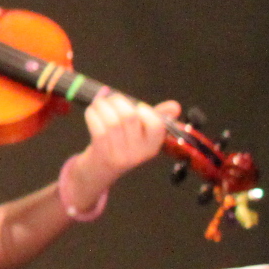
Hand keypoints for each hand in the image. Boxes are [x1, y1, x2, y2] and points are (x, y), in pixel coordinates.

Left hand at [63, 93, 177, 210]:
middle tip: (113, 99)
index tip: (137, 107)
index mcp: (153, 145)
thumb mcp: (144, 132)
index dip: (145, 110)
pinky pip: (98, 129)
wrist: (102, 169)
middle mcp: (139, 152)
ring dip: (103, 106)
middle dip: (119, 102)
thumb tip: (175, 106)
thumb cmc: (124, 144)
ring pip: (112, 121)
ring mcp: (121, 154)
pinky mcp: (102, 154)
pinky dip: (93, 115)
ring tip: (100, 103)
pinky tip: (93, 111)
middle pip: (130, 117)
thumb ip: (158, 117)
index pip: (156, 125)